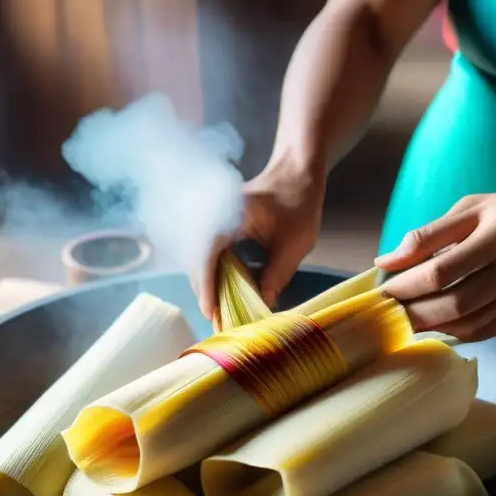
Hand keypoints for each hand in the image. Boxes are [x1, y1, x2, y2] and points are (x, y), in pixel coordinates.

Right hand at [196, 159, 324, 318]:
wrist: (296, 172)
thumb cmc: (299, 202)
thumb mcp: (295, 244)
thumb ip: (277, 275)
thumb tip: (262, 306)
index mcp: (227, 215)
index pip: (206, 257)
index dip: (207, 289)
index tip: (212, 314)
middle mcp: (211, 215)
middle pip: (197, 262)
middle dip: (206, 294)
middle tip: (218, 324)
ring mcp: (211, 220)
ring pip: (199, 260)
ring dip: (208, 286)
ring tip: (220, 314)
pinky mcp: (217, 226)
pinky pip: (208, 254)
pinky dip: (213, 275)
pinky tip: (224, 294)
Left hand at [376, 190, 495, 341]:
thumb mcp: (474, 207)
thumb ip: (429, 235)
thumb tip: (386, 262)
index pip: (442, 269)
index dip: (408, 285)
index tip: (385, 291)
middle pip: (455, 302)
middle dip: (415, 313)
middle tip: (391, 314)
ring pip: (470, 321)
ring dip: (432, 326)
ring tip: (408, 321)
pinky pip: (488, 329)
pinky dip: (457, 332)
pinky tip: (438, 326)